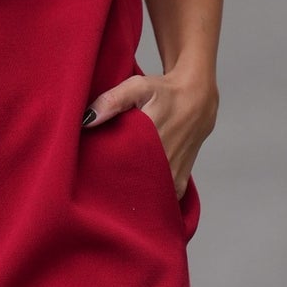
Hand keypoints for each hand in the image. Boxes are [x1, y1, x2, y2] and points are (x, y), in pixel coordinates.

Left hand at [83, 71, 216, 198]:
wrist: (198, 100)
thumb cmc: (166, 93)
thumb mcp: (139, 87)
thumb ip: (112, 101)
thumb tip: (87, 119)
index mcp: (150, 140)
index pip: (116, 166)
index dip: (99, 169)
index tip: (88, 169)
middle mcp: (163, 163)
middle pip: (128, 185)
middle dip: (111, 184)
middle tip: (97, 178)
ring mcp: (172, 176)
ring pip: (144, 195)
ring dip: (129, 192)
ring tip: (114, 185)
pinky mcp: (179, 183)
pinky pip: (159, 199)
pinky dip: (147, 198)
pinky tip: (135, 190)